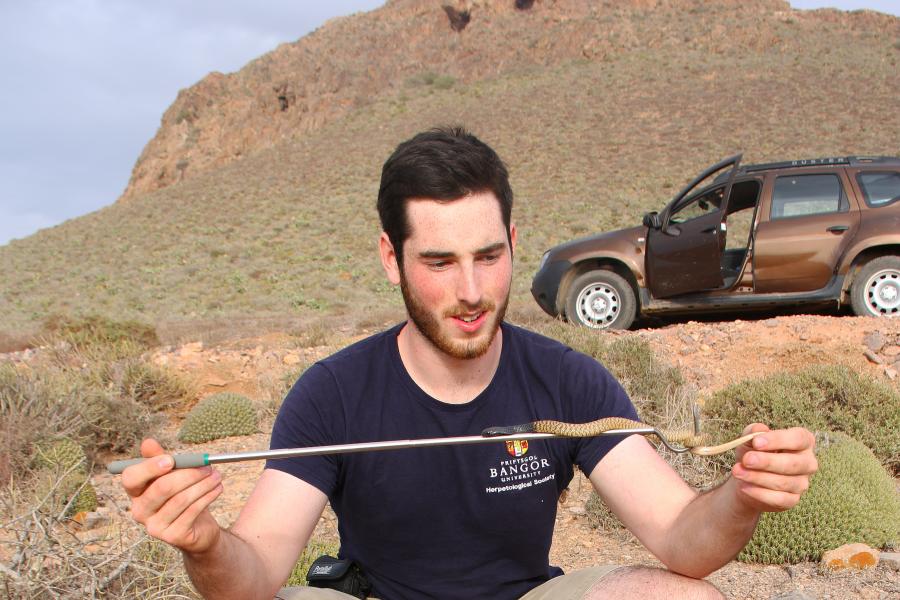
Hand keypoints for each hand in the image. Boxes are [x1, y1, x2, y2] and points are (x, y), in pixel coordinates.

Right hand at [121, 438, 223, 553]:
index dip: (149, 468)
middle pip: (161, 488)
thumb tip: (148, 442)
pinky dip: (208, 496)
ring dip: (203, 484)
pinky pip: (192, 511)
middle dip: (189, 474)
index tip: (170, 460)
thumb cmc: (181, 494)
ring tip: (217, 476)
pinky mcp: (173, 537)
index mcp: (135, 493)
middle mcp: (140, 511)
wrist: (197, 527)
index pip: (130, 478)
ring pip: (181, 499)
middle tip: (207, 466)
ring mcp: (155, 527)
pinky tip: (218, 489)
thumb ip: (160, 458)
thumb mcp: (171, 474)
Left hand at [730, 424, 816, 512]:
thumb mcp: (750, 439)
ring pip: (784, 482)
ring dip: (758, 477)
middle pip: (793, 463)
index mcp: (803, 441)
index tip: (756, 443)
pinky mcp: (792, 500)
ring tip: (738, 472)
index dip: (778, 440)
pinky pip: (779, 499)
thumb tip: (758, 429)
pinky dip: (760, 493)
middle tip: (746, 460)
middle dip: (767, 462)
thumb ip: (754, 432)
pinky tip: (744, 487)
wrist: (746, 479)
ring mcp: (802, 483)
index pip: (798, 438)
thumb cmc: (753, 453)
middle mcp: (808, 463)